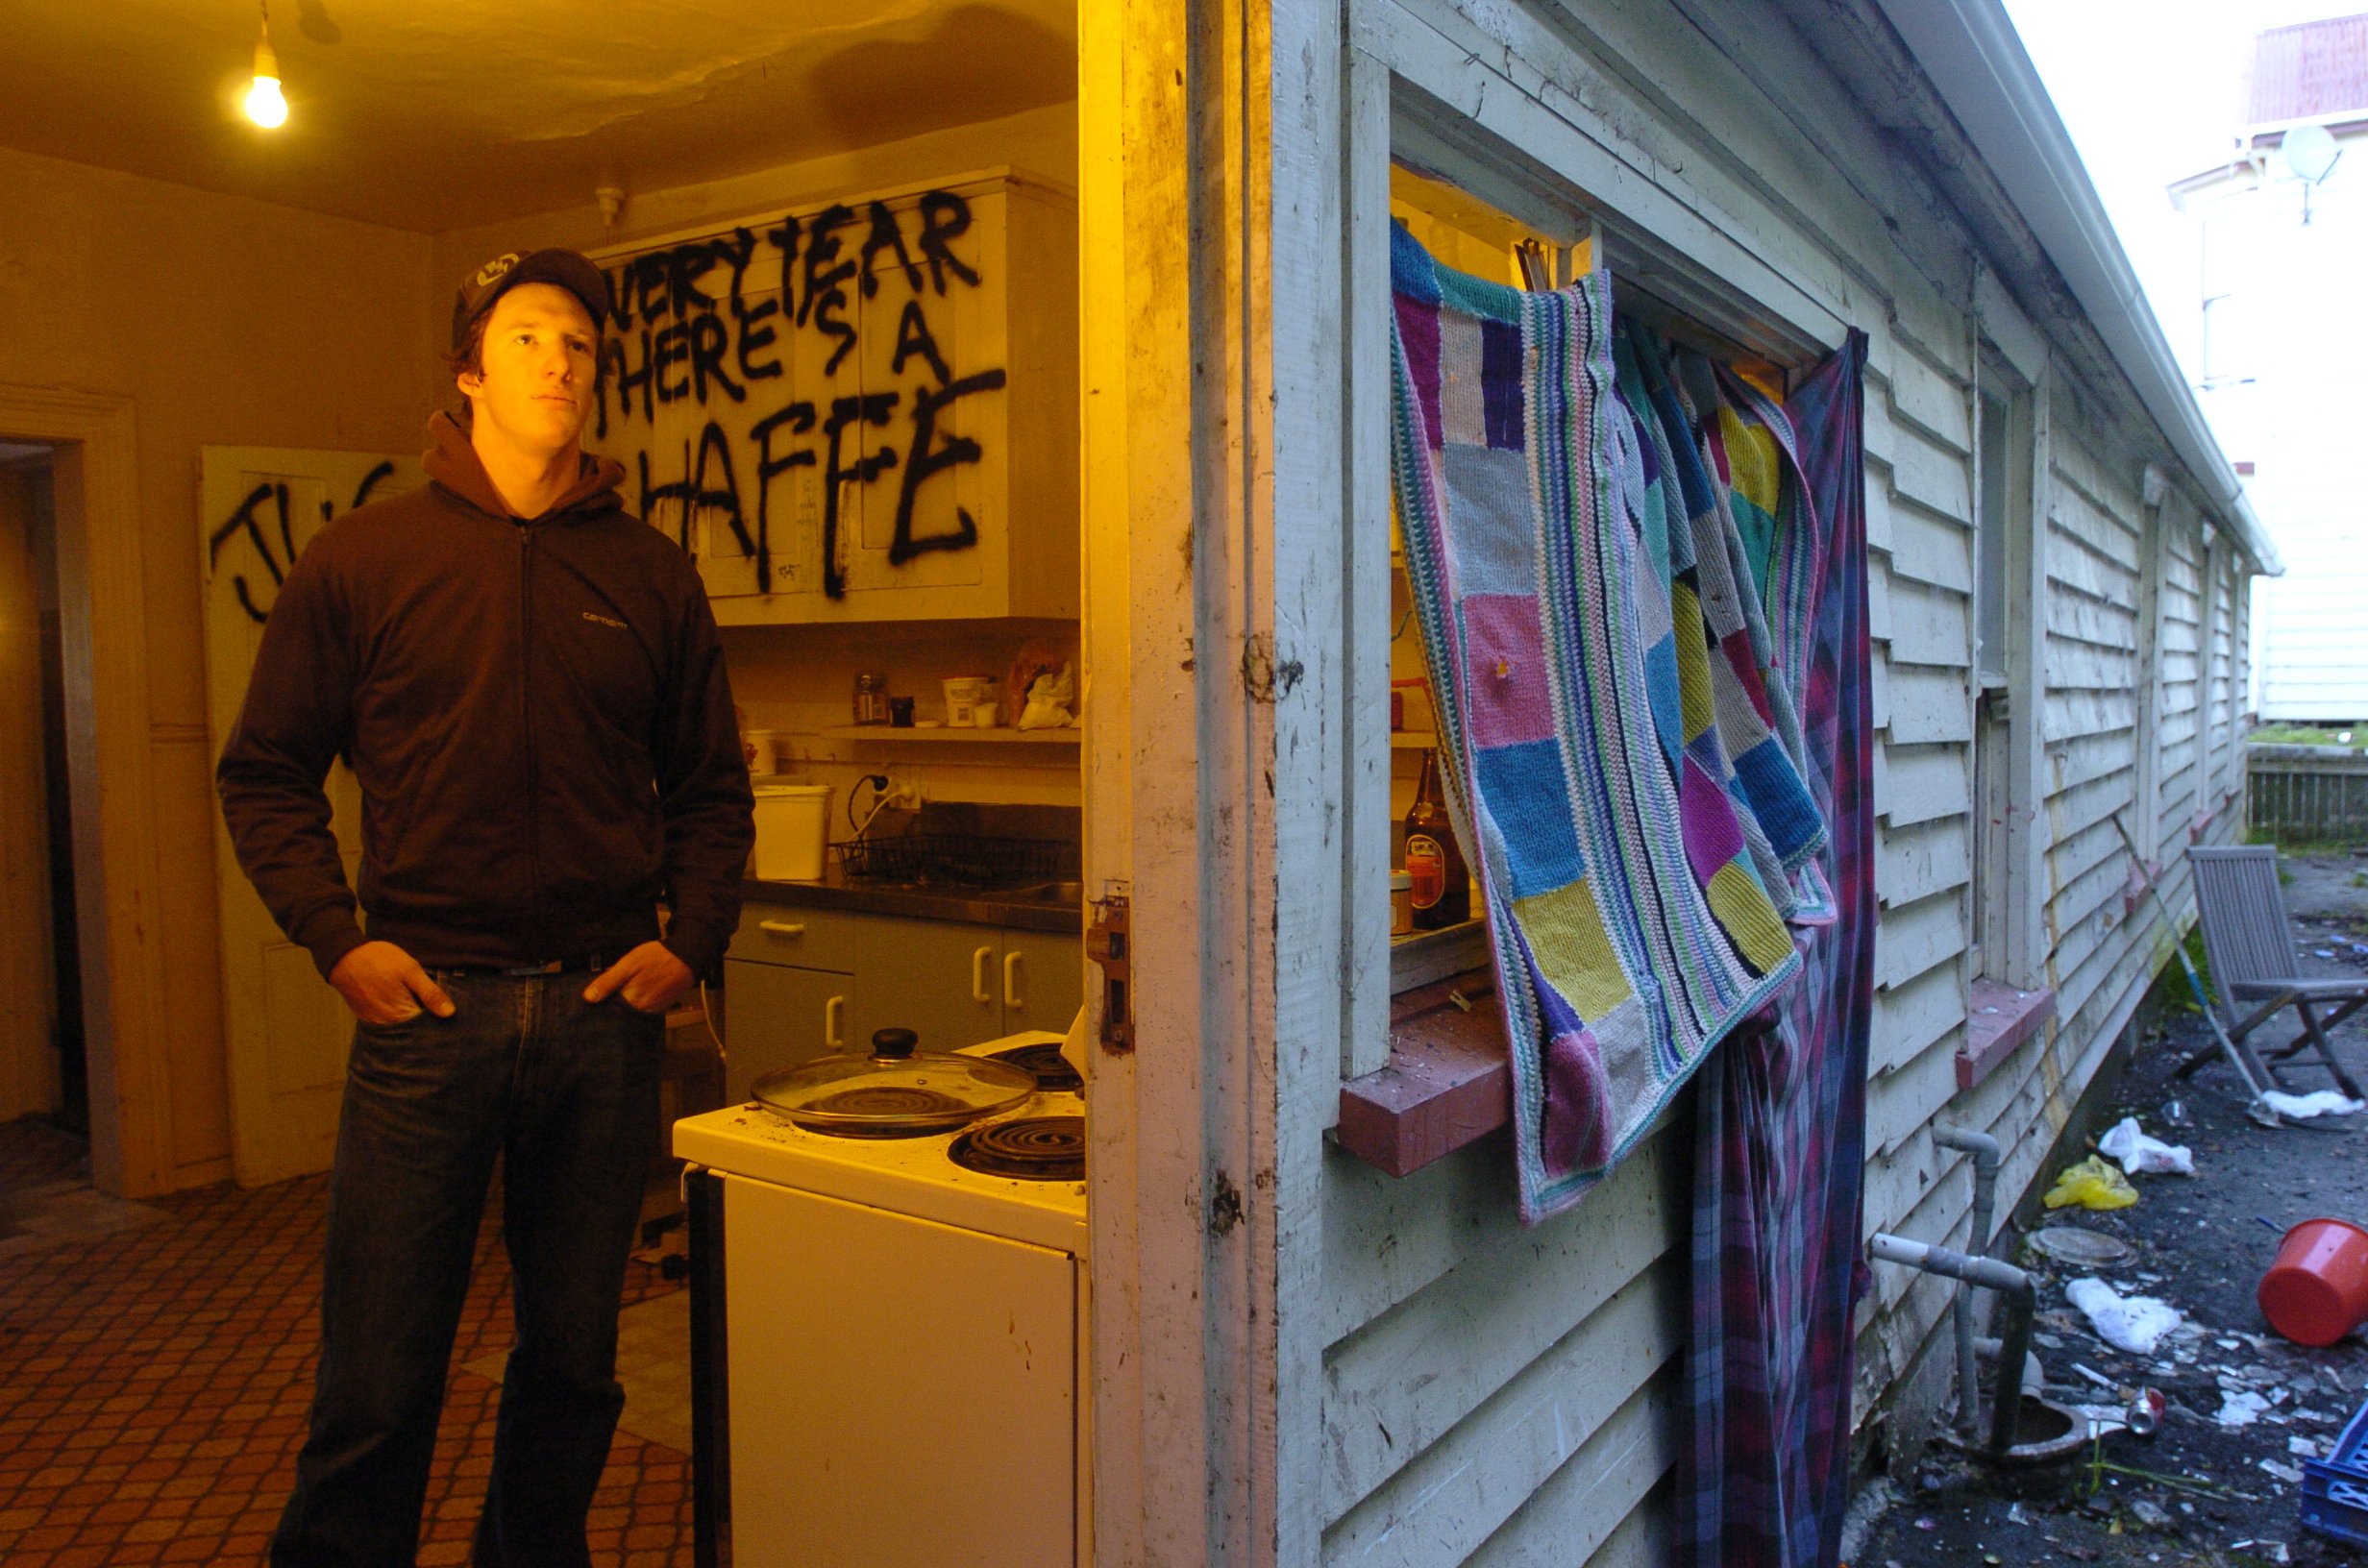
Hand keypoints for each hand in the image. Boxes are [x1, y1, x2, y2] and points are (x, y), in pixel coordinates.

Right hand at [329, 941, 455, 1025]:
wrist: (344, 956)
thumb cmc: (379, 960)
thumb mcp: (410, 971)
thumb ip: (430, 993)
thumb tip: (449, 1013)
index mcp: (401, 1015)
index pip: (427, 1029)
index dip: (439, 1022)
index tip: (449, 1017)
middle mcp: (387, 1024)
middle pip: (413, 1031)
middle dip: (426, 1025)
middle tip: (437, 1012)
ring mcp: (374, 1022)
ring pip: (400, 1029)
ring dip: (411, 1023)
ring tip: (421, 1009)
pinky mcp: (366, 1017)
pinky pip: (386, 1024)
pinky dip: (396, 1019)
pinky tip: (403, 1007)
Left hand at [584, 941, 693, 1014]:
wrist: (688, 956)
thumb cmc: (657, 957)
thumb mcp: (629, 964)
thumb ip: (608, 981)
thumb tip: (588, 998)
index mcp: (632, 1001)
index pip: (608, 1010)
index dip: (600, 1005)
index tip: (592, 1000)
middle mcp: (642, 1011)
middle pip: (620, 1013)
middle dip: (611, 1006)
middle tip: (608, 992)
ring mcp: (653, 1010)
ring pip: (631, 1012)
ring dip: (625, 1005)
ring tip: (622, 991)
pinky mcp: (661, 1008)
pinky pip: (643, 1009)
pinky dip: (637, 1003)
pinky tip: (636, 992)